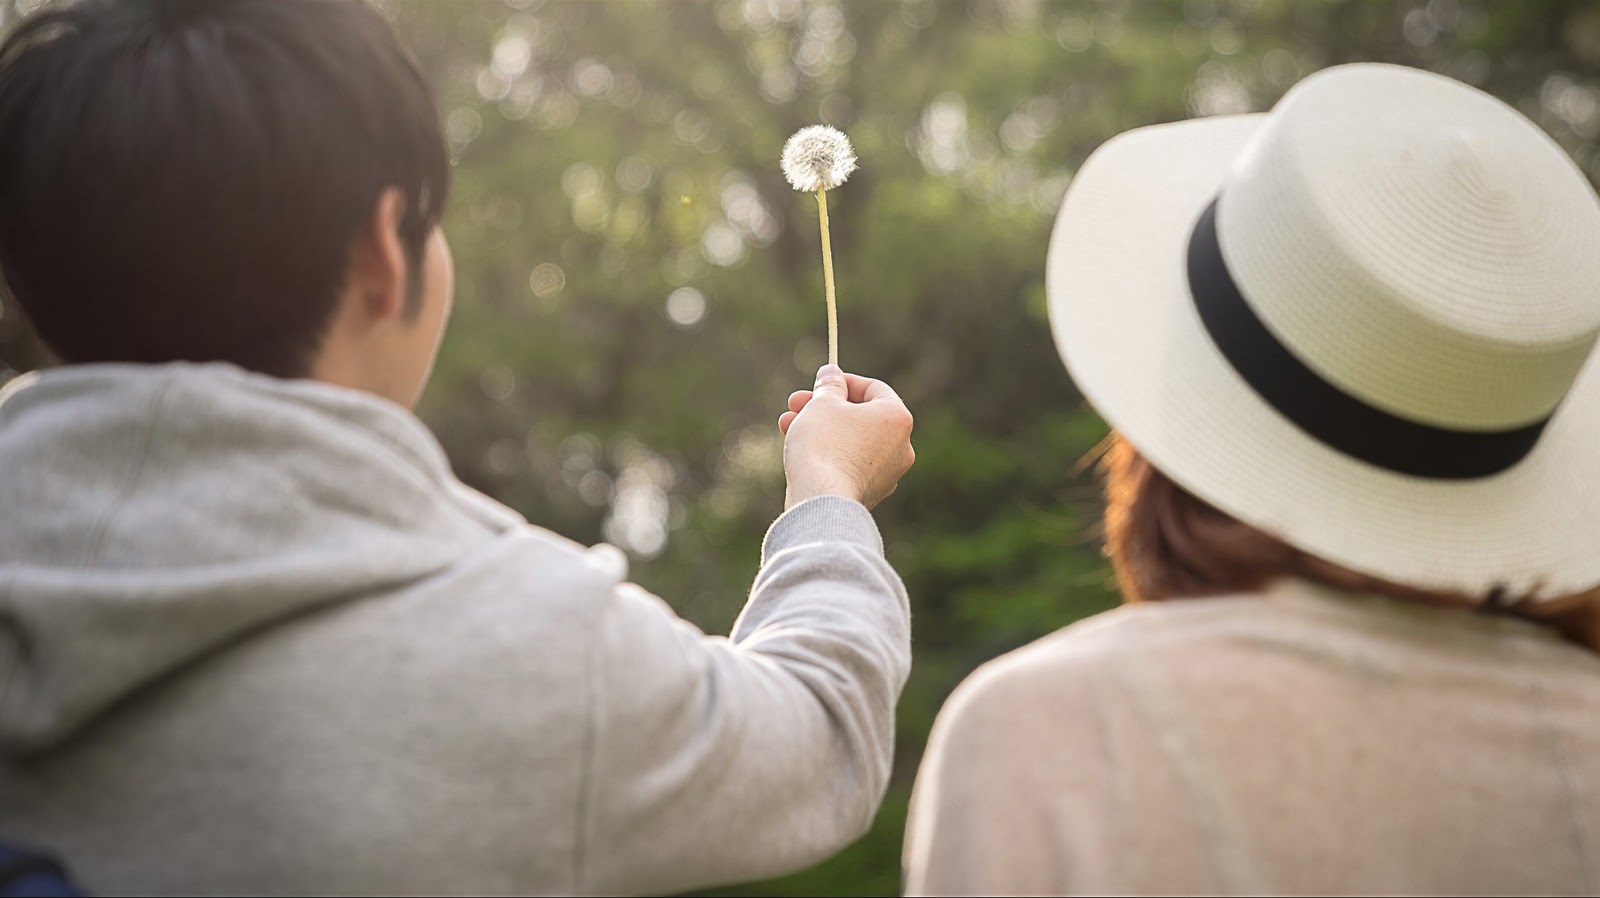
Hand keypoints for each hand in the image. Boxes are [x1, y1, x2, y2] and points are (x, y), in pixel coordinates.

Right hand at [778, 365, 914, 509]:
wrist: (821, 503)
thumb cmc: (824, 446)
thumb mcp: (822, 404)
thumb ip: (829, 385)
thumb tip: (831, 373)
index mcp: (897, 418)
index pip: (873, 388)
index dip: (843, 381)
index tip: (819, 382)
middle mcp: (901, 446)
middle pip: (860, 416)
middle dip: (824, 407)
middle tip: (795, 403)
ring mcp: (888, 473)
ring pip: (852, 441)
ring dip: (821, 429)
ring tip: (788, 425)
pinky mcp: (870, 493)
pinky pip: (849, 464)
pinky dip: (829, 455)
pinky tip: (800, 451)